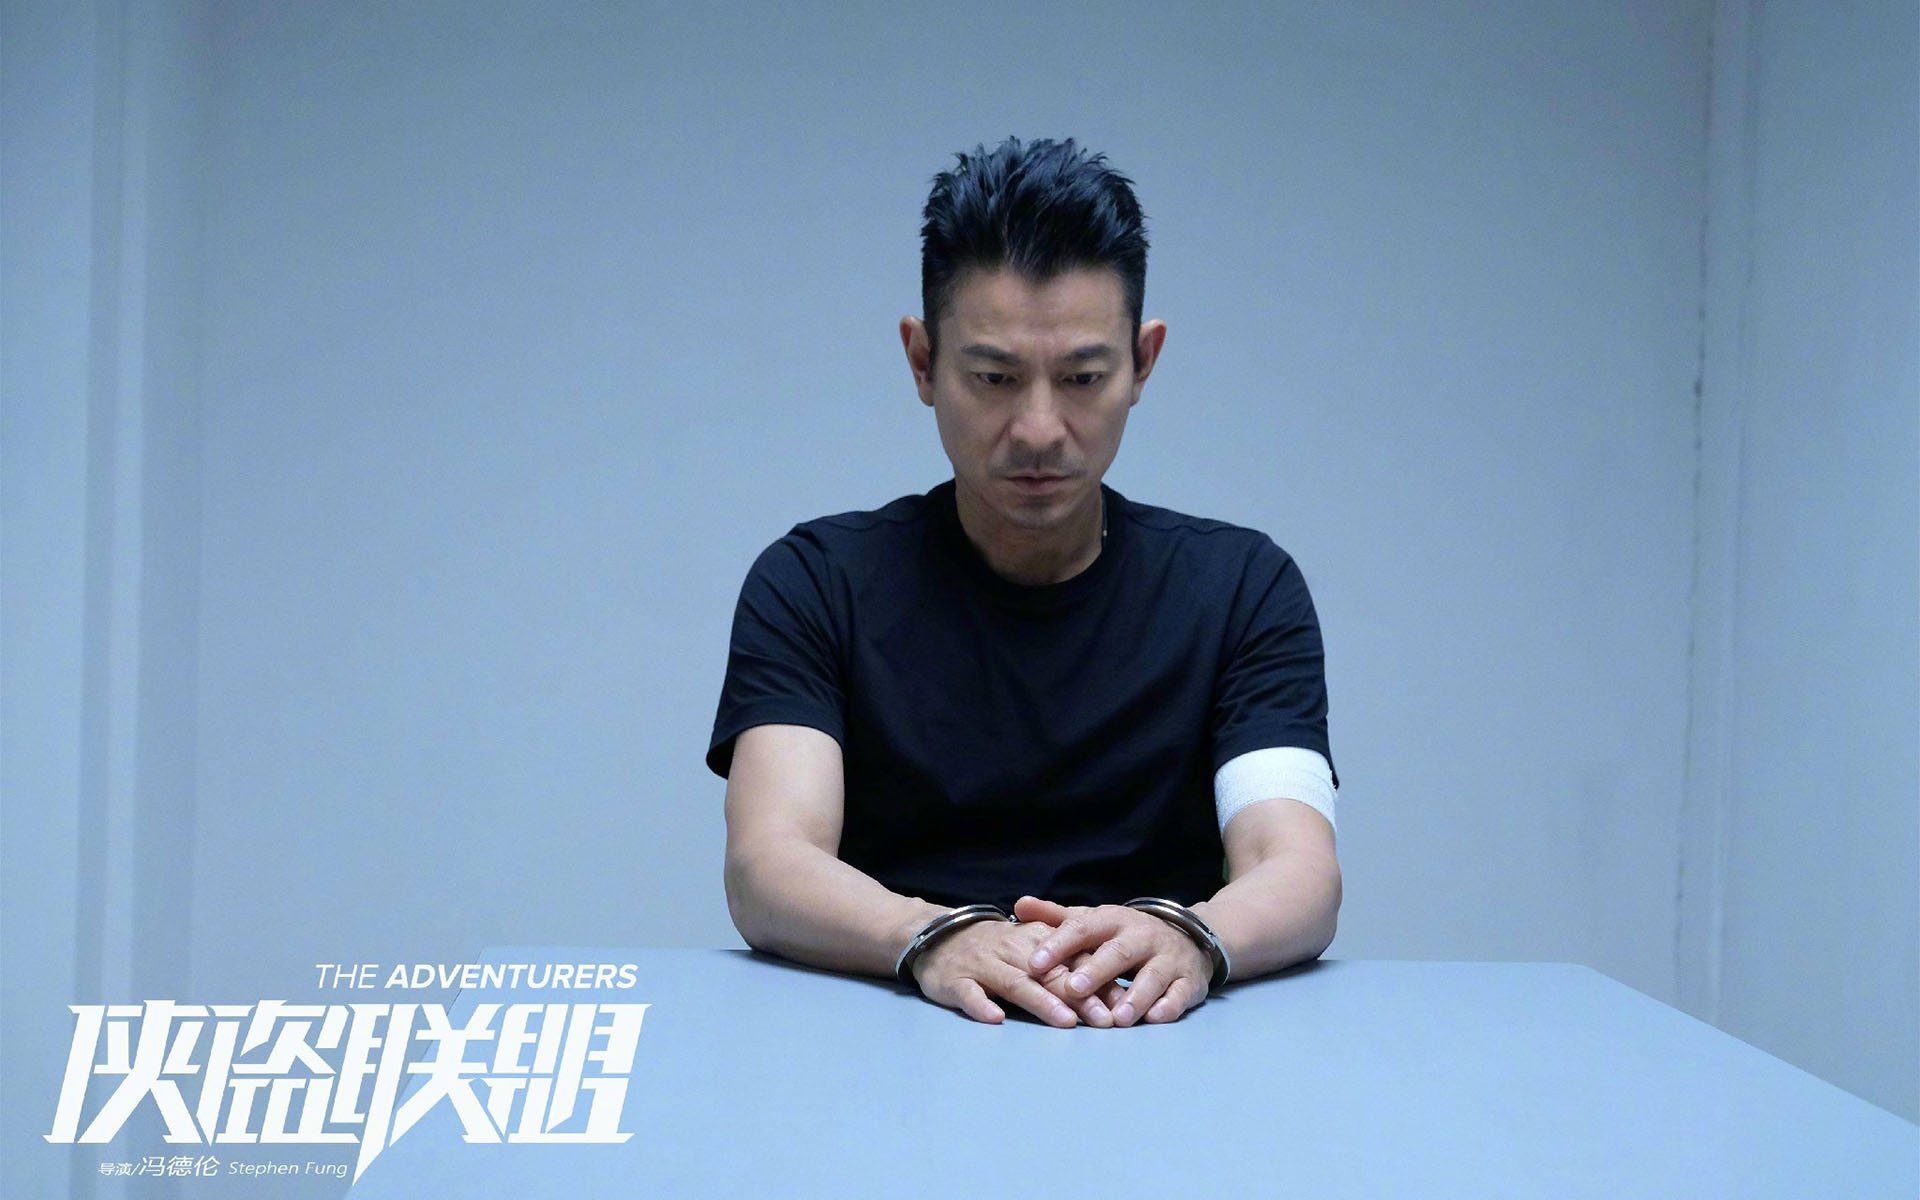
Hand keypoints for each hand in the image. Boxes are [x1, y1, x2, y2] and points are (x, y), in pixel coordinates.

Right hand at [911, 918, 1117, 1027]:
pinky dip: (982, 1005)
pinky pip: (970, 993)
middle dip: (1079, 996)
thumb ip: (1065, 967)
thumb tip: (1111, 995)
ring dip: (1042, 1001)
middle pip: (1050, 973)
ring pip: (1016, 982)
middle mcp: (1012, 949)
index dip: (1099, 982)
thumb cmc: (995, 948)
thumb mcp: (1031, 948)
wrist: (939, 936)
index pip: (1072, 959)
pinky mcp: (955, 981)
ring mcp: (983, 965)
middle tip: (1105, 1020)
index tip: (1123, 1004)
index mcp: (1035, 940)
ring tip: (1065, 1021)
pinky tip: (996, 1018)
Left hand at [1014, 896, 1212, 1026]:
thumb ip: (1057, 918)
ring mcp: (1167, 959)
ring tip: (1117, 1018)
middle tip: (1072, 989)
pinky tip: (1155, 1019)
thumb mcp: (1094, 921)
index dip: (1058, 945)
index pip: (1082, 928)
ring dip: (1134, 996)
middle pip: (1118, 952)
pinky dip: (1169, 1006)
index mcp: (1112, 921)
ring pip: (1152, 976)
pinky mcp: (1188, 981)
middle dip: (1096, 971)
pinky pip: (1180, 994)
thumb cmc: (1126, 935)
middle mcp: (1141, 936)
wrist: (1187, 937)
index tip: (1034, 963)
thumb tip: (1019, 905)